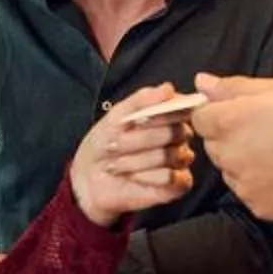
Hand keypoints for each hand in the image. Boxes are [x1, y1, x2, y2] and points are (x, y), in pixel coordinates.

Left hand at [69, 83, 199, 227]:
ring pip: (172, 156)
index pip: (182, 108)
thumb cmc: (104, 143)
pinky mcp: (178, 185)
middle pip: (177, 133)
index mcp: (169, 116)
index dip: (161, 114)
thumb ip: (142, 100)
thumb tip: (169, 88)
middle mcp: (179, 137)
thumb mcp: (116, 116)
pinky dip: (149, 177)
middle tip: (115, 145)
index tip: (136, 121)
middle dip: (141, 140)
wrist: (90, 178)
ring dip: (138, 160)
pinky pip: (173, 178)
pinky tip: (133, 178)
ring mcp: (180, 161)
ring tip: (116, 164)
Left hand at [188, 74, 272, 224]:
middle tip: (268, 129)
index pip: (199, 117)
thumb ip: (236, 86)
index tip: (238, 112)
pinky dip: (261, 183)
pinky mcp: (258, 206)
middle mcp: (230, 155)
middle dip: (231, 135)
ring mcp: (243, 183)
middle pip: (213, 144)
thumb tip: (204, 82)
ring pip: (230, 169)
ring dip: (245, 160)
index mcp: (232, 121)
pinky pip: (249, 191)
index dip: (217, 112)